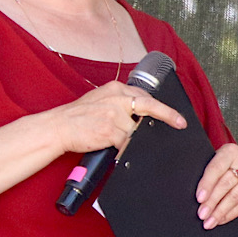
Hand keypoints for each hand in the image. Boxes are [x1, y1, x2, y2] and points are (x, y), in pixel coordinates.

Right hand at [46, 81, 186, 155]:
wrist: (57, 126)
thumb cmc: (77, 116)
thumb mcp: (100, 100)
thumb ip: (120, 103)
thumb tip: (140, 115)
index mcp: (115, 89)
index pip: (145, 95)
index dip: (162, 107)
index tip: (176, 116)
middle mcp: (116, 99)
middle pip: (149, 106)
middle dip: (167, 115)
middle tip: (180, 123)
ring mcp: (114, 114)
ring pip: (135, 130)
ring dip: (129, 138)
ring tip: (112, 138)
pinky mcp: (110, 130)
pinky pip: (126, 143)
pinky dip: (123, 148)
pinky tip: (115, 148)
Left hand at [196, 143, 237, 228]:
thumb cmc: (224, 167)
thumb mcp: (215, 164)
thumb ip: (208, 176)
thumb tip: (199, 199)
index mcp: (231, 152)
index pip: (216, 168)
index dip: (207, 184)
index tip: (199, 198)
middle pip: (226, 184)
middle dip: (212, 202)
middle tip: (202, 214)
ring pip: (236, 197)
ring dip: (221, 212)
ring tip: (210, 221)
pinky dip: (231, 214)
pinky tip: (221, 219)